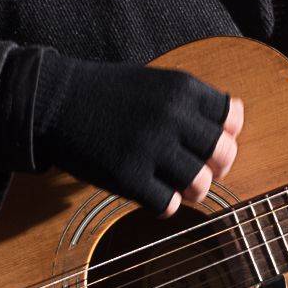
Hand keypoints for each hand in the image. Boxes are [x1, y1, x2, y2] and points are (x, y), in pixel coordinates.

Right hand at [27, 56, 244, 215]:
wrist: (55, 101)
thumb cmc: (108, 94)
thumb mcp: (155, 83)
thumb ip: (190, 103)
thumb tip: (232, 130)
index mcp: (182, 88)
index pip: (232, 116)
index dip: (228, 132)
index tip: (214, 139)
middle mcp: (172, 116)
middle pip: (224, 153)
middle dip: (218, 166)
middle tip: (203, 170)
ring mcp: (151, 148)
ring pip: (200, 184)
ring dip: (193, 190)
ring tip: (178, 186)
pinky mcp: (128, 177)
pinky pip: (168, 204)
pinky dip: (165, 204)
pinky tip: (152, 194)